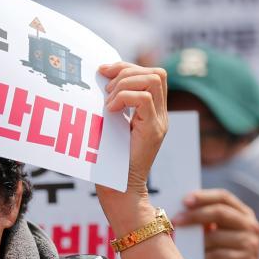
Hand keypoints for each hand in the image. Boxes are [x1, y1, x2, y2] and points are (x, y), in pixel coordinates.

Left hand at [94, 62, 168, 231]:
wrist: (121, 191)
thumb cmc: (110, 161)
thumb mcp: (111, 126)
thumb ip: (113, 107)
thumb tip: (98, 81)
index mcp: (153, 112)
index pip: (152, 74)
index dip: (127, 66)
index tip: (103, 72)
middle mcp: (161, 115)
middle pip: (157, 73)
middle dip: (126, 71)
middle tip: (105, 89)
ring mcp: (159, 123)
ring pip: (154, 79)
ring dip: (125, 84)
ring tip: (109, 102)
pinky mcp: (153, 131)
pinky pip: (144, 98)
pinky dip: (124, 98)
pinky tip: (110, 110)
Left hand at [173, 189, 258, 258]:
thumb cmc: (218, 256)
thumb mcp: (211, 235)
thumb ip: (200, 222)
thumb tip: (173, 214)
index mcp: (241, 213)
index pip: (223, 197)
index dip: (203, 196)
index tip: (184, 200)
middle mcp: (250, 225)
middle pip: (221, 212)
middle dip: (195, 215)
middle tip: (175, 220)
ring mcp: (251, 243)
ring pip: (216, 237)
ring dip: (194, 241)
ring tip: (179, 244)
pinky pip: (218, 257)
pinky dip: (202, 258)